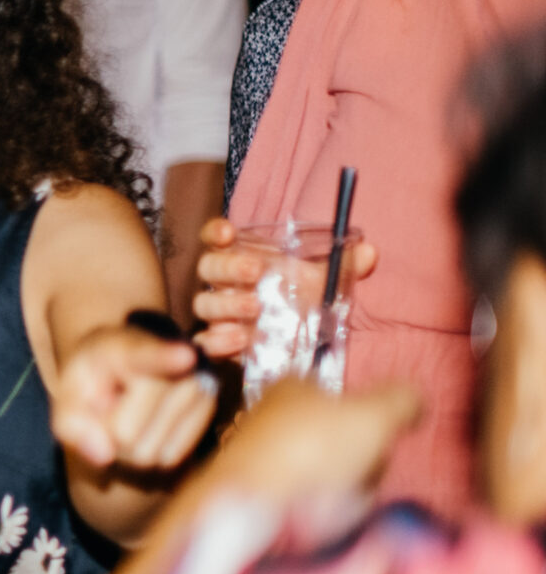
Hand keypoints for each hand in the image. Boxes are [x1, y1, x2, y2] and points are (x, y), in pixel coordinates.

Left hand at [50, 322, 216, 471]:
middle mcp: (170, 359)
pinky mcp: (209, 407)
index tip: (186, 358)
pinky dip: (154, 453)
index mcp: (125, 347)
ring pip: (150, 452)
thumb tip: (103, 456)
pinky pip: (171, 457)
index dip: (166, 358)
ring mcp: (195, 382)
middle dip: (108, 434)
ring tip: (132, 413)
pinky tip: (152, 425)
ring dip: (131, 447)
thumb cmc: (92, 383)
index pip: (145, 356)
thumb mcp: (68, 398)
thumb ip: (71, 425)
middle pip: (126, 433)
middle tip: (111, 408)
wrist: (126, 368)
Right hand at [191, 217, 380, 361]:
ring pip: (205, 304)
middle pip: (209, 267)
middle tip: (255, 271)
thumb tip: (369, 252)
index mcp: (241, 257)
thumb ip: (343, 264)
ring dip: (227, 305)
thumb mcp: (325, 279)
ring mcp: (219, 313)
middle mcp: (224, 282)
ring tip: (256, 309)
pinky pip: (206, 341)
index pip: (215, 238)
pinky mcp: (220, 341)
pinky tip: (240, 340)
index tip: (228, 232)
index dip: (216, 232)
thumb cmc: (303, 297)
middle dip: (229, 267)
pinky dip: (218, 340)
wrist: (302, 338)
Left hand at [208, 376, 422, 500]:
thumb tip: (415, 401)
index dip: (369, 420)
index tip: (375, 436)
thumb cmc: (308, 450)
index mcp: (291, 387)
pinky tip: (313, 520)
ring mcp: (262, 460)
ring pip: (328, 477)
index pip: (345, 398)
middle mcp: (271, 419)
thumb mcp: (373, 414)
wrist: (247, 510)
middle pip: (342, 442)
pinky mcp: (257, 500)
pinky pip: (306, 507)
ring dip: (341, 493)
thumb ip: (402, 400)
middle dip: (360, 462)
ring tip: (331, 499)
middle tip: (355, 471)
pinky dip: (317, 516)